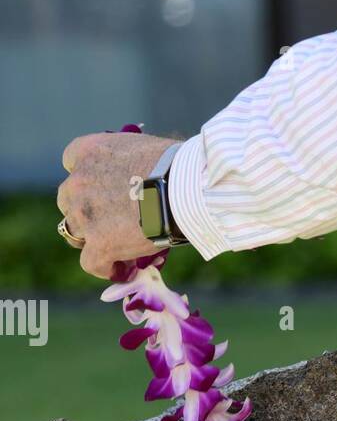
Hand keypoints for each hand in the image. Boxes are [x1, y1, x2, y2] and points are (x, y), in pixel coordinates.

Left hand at [57, 131, 179, 278]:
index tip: (103, 188)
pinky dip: (105, 268)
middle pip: (68, 201)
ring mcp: (85, 215)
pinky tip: (123, 271)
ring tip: (118, 250)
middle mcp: (78, 181)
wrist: (183, 189)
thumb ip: (127, 161)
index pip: (71, 163)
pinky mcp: (99, 244)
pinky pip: (91, 263)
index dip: (87, 178)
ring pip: (75, 233)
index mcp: (88, 151)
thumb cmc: (176, 166)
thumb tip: (139, 178)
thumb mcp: (142, 149)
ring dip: (92, 240)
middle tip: (111, 223)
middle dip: (86, 211)